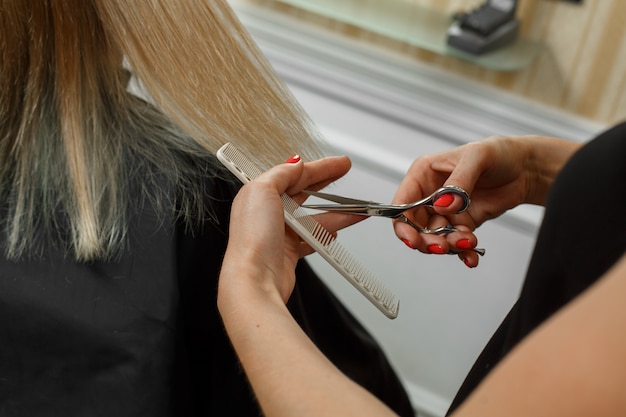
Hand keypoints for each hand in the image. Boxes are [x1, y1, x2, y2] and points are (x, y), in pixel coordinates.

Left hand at [218, 155, 363, 305]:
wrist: (255, 281)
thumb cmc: (252, 241)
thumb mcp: (262, 191)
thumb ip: (280, 173)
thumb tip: (295, 162)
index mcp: (258, 195)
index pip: (294, 174)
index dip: (319, 167)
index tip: (339, 163)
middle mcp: (267, 213)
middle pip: (303, 192)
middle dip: (327, 183)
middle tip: (346, 174)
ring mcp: (278, 233)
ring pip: (313, 217)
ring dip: (337, 212)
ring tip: (358, 209)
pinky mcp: (287, 252)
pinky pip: (312, 239)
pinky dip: (326, 234)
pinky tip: (336, 232)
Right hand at [393, 135, 579, 266]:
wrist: (525, 169)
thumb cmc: (498, 153)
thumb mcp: (477, 158)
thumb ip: (458, 182)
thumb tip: (442, 204)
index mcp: (424, 174)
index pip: (403, 202)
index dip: (403, 223)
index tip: (413, 238)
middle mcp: (430, 194)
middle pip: (415, 225)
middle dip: (426, 240)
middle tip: (442, 246)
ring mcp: (445, 211)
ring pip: (435, 237)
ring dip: (448, 245)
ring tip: (467, 242)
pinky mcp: (462, 223)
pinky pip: (455, 242)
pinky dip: (462, 252)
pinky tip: (471, 255)